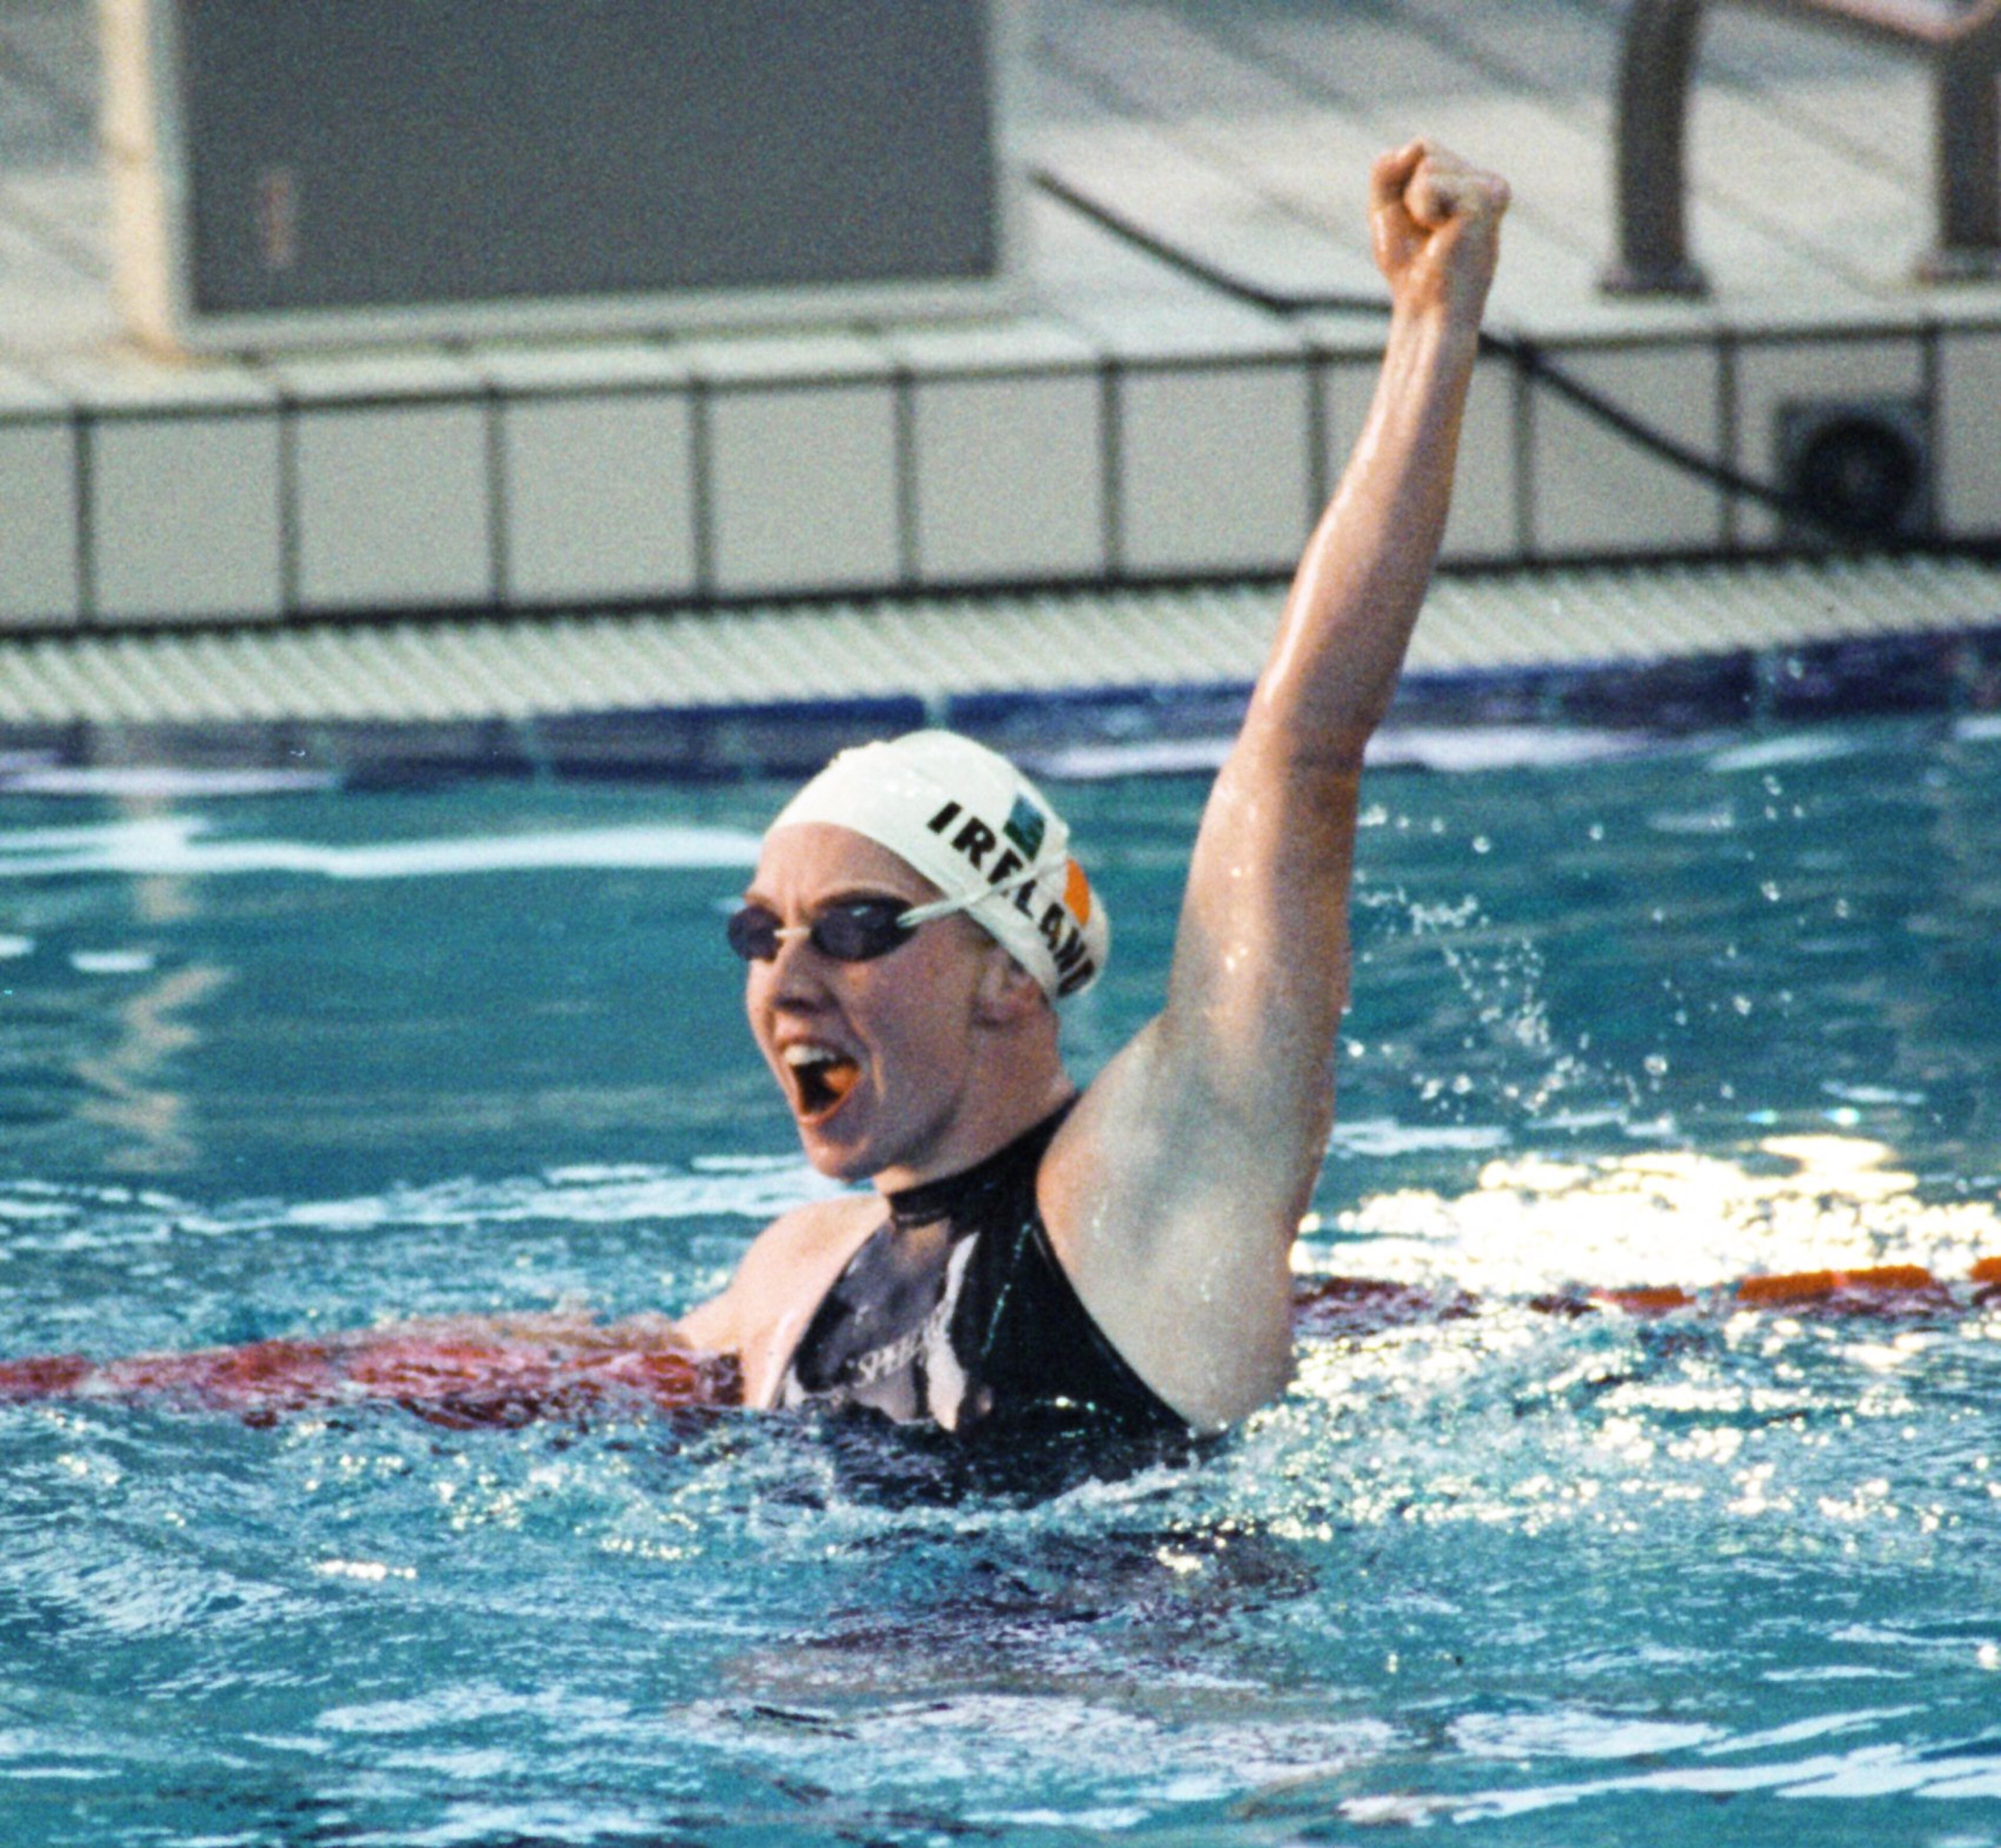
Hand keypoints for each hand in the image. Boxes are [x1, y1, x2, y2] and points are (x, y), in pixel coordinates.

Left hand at [1369, 139, 1508, 323]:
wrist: (1425, 309)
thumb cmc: (1410, 267)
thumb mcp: (1387, 210)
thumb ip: (1387, 170)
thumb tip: (1412, 147)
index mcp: (1469, 182)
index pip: (1422, 148)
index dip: (1402, 184)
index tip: (1416, 223)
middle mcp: (1485, 181)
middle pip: (1424, 149)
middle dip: (1407, 192)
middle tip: (1425, 233)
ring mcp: (1490, 188)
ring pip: (1427, 162)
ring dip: (1414, 204)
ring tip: (1435, 235)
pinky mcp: (1485, 201)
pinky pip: (1430, 183)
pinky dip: (1421, 209)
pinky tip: (1442, 235)